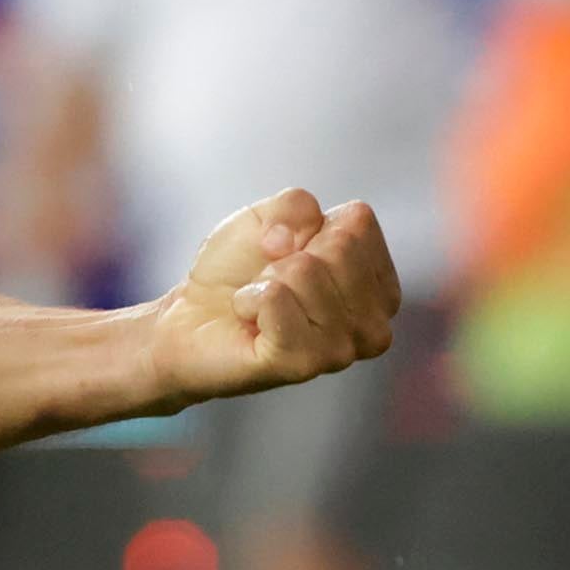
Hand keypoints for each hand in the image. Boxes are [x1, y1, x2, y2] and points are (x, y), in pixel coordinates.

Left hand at [148, 189, 399, 406]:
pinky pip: (276, 300)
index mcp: (377, 284)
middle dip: (289, 254)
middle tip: (272, 281)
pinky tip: (250, 319)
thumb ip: (297, 205)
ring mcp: (342, 350)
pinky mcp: (303, 364)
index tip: (291, 252)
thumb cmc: (239, 271)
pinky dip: (249, 299)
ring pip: (306, 272)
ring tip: (261, 302)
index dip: (311, 227)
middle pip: (340, 247)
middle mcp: (372, 323)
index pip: (359, 223)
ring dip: (267, 280)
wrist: (192, 316)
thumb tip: (290, 243)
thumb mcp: (271, 216)